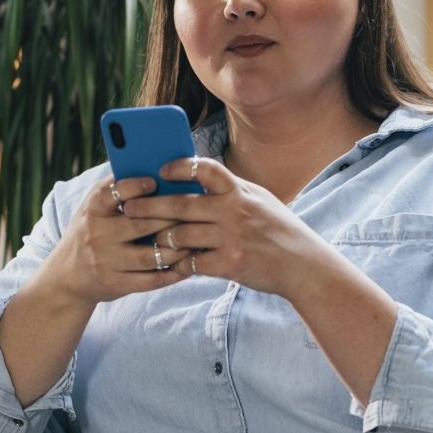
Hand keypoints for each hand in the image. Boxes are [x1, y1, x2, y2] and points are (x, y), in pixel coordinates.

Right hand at [44, 172, 200, 306]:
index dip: (134, 186)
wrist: (67, 276)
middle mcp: (97, 235)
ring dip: (177, 249)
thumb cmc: (90, 232)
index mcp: (92, 210)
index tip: (155, 182)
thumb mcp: (94, 208)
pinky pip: (149, 280)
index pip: (112, 194)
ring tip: (196, 241)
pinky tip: (187, 266)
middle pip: (140, 225)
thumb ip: (117, 189)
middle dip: (170, 218)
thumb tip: (154, 169)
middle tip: (195, 212)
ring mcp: (105, 261)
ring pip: (149, 255)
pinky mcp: (115, 284)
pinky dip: (171, 273)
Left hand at [121, 157, 336, 300]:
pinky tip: (168, 265)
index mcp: (239, 191)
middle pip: (182, 205)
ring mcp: (231, 238)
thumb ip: (228, 190)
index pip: (205, 169)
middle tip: (129, 208)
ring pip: (181, 236)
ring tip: (148, 240)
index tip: (160, 169)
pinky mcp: (229, 264)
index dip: (180, 167)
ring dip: (160, 239)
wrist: (302, 264)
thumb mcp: (257, 200)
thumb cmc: (276, 229)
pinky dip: (178, 265)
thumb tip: (193, 179)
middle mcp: (234, 211)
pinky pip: (192, 264)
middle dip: (151, 206)